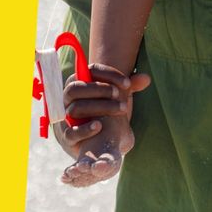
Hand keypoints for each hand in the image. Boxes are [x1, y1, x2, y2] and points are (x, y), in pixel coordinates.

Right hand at [58, 63, 150, 186]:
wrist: (93, 141)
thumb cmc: (104, 111)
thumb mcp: (117, 97)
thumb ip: (130, 88)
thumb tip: (146, 78)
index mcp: (79, 81)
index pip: (90, 70)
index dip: (109, 74)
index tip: (128, 83)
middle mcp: (67, 97)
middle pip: (77, 87)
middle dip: (100, 89)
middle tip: (121, 95)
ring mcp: (64, 116)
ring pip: (75, 107)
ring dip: (99, 107)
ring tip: (121, 109)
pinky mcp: (65, 136)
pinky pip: (70, 132)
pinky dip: (84, 129)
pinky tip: (99, 127)